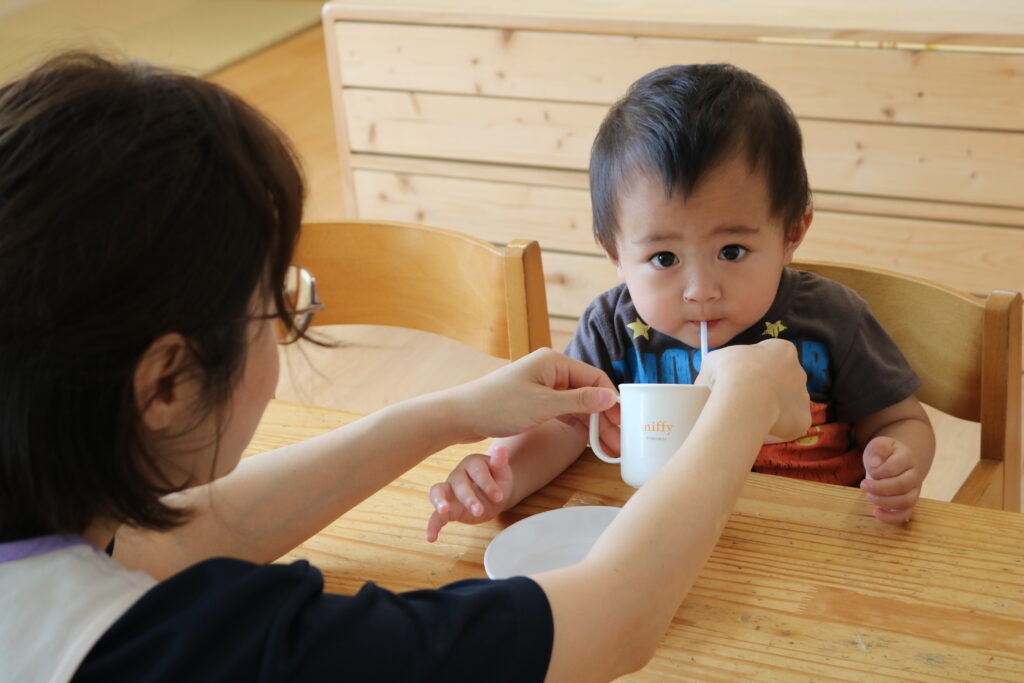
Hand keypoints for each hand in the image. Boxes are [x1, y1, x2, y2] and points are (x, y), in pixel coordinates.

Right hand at [426, 446, 513, 541]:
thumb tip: (501, 448)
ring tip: (443, 510)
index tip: (499, 496)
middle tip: (479, 510)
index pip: (477, 471)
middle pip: (458, 483)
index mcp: (473, 463)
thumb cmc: (498, 480)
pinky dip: (432, 526)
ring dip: (440, 501)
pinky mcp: (447, 507)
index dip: (487, 483)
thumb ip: (500, 463)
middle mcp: (458, 475)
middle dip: (468, 497)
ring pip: (438, 491)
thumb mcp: (503, 473)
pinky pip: (435, 515)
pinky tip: (431, 537)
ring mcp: (449, 490)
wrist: (495, 494)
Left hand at [446, 348, 618, 443]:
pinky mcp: (535, 401)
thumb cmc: (499, 406)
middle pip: (589, 392)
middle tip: (619, 443)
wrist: (462, 415)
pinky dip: (577, 425)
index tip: (623, 426)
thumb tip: (610, 397)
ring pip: (578, 404)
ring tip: (608, 448)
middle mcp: (551, 370)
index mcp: (554, 362)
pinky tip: (589, 442)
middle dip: (605, 418)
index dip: (612, 403)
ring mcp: (543, 385)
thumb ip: (578, 401)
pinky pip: (565, 411)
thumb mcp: (543, 405)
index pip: (596, 379)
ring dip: (594, 425)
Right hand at [695, 339, 810, 441]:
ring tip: (749, 417)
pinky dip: (774, 430)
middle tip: (744, 400)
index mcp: (781, 350)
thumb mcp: (715, 359)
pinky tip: (757, 431)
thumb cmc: (728, 372)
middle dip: (766, 390)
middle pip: (783, 381)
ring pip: (786, 404)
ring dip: (771, 409)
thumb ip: (721, 364)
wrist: (745, 397)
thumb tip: (714, 375)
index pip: (771, 357)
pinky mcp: (803, 420)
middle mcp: (798, 371)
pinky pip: (788, 426)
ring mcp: (803, 396)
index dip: (754, 369)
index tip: (740, 379)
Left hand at [859, 437, 921, 523]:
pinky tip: (876, 513)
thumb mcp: (879, 444)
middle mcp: (914, 475)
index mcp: (907, 458)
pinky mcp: (909, 502)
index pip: (894, 467)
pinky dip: (892, 517)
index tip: (869, 470)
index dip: (878, 471)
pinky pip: (906, 514)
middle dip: (879, 488)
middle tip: (863, 485)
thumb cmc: (885, 453)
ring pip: (906, 501)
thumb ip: (878, 449)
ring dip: (885, 502)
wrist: (897, 460)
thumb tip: (875, 463)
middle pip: (902, 486)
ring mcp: (914, 490)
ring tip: (869, 496)